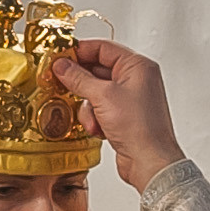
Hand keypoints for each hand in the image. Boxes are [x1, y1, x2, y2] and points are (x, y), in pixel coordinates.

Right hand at [49, 40, 186, 192]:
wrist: (149, 162)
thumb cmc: (140, 129)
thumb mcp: (103, 97)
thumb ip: (79, 78)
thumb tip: (63, 66)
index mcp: (138, 66)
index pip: (103, 48)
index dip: (79, 51)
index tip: (59, 57)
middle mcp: (136, 79)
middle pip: (97, 70)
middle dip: (81, 84)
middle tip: (61, 83)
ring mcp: (130, 99)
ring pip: (95, 93)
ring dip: (88, 108)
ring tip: (93, 119)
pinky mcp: (123, 116)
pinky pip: (99, 109)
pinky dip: (95, 119)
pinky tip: (99, 129)